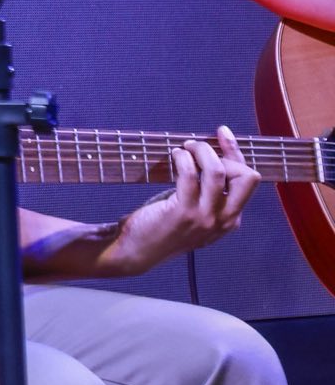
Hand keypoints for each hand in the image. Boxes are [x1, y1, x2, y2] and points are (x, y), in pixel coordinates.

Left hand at [105, 126, 258, 274]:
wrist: (137, 251)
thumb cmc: (162, 226)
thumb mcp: (194, 210)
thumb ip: (206, 190)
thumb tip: (208, 152)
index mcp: (231, 219)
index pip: (248, 181)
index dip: (236, 153)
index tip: (222, 133)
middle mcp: (224, 220)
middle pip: (247, 177)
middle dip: (227, 153)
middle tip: (199, 146)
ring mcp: (205, 218)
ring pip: (217, 171)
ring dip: (200, 151)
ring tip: (184, 148)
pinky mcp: (183, 213)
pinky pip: (189, 175)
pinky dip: (182, 158)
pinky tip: (174, 156)